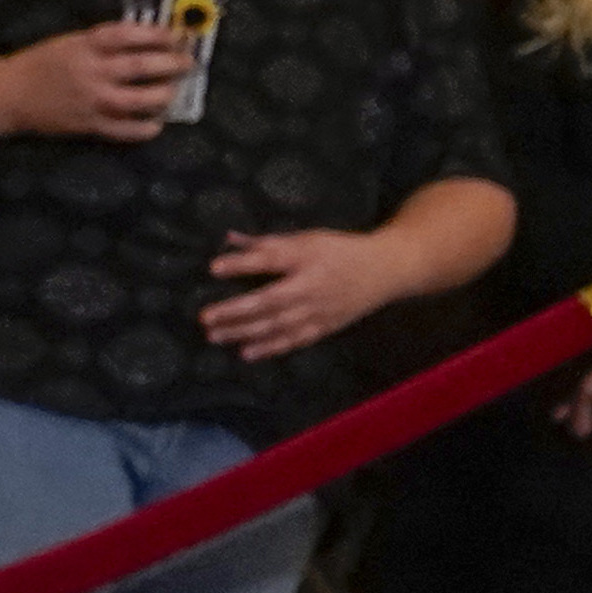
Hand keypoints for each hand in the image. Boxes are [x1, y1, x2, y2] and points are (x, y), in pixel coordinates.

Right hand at [5, 22, 185, 143]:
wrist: (7, 94)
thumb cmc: (40, 64)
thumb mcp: (70, 42)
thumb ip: (103, 43)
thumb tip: (146, 39)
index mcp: (84, 46)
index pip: (128, 35)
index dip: (157, 33)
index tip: (175, 35)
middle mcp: (90, 72)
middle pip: (141, 66)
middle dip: (172, 63)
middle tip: (187, 62)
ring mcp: (90, 100)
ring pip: (138, 100)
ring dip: (163, 95)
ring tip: (173, 91)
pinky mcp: (88, 124)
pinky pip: (123, 130)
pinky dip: (144, 128)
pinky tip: (156, 123)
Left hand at [198, 225, 402, 360]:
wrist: (386, 270)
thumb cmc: (341, 251)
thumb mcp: (308, 239)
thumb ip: (268, 243)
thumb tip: (229, 239)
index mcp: (308, 258)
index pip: (271, 259)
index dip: (243, 264)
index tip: (214, 268)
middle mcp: (312, 286)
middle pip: (269, 300)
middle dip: (236, 310)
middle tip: (205, 317)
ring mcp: (319, 310)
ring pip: (277, 325)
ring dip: (244, 332)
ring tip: (215, 336)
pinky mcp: (325, 327)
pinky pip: (294, 340)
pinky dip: (271, 348)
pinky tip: (247, 353)